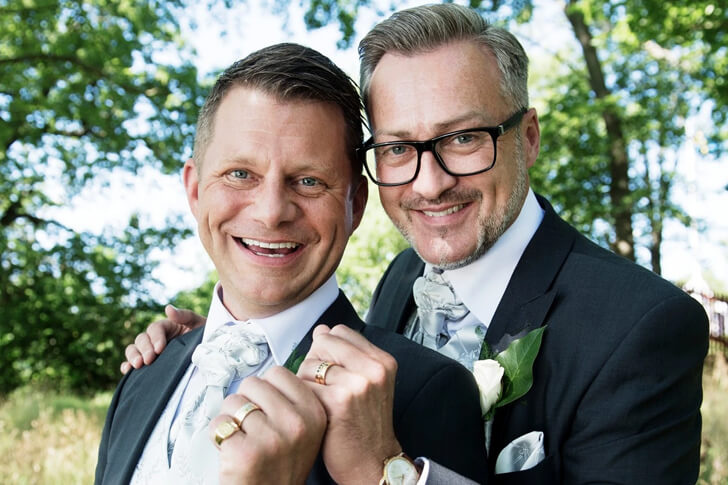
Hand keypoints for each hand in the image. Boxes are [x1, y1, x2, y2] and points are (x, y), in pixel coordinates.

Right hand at [120, 304, 205, 373]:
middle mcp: (156, 337)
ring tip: (137, 365)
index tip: (160, 349)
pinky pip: (131, 363)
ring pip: (134, 349)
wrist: (211, 355)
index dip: (155, 338)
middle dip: (144, 349)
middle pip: (142, 339)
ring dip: (133, 356)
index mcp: (168, 326)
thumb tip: (168, 308)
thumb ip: (185, 315)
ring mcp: (151, 350)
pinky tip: (126, 371)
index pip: (155, 329)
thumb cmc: (206, 337)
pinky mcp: (148, 364)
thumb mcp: (199, 324)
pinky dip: (126, 365)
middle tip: (149, 360)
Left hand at [209, 366, 326, 484]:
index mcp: (314, 413)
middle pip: (254, 383)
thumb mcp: (305, 431)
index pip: (278, 373)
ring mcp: (272, 437)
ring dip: (231, 418)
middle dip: (247, 401)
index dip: (265, 391)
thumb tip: (265, 378)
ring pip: (234, 401)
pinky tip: (232, 449)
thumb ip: (292, 402)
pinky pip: (219, 423)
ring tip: (244, 438)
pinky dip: (218, 434)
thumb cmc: (281, 467)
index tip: (267, 408)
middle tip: (254, 427)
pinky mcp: (246, 452)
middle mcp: (297, 423)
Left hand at [298, 325, 402, 484]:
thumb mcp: (367, 383)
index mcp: (382, 360)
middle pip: (323, 342)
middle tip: (325, 387)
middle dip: (315, 362)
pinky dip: (304, 400)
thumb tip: (321, 330)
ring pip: (310, 364)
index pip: (340, 331)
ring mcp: (358, 384)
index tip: (332, 369)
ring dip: (307, 383)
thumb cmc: (365, 424)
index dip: (328, 348)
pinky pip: (304, 386)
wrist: (372, 461)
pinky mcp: (339, 401)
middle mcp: (374, 369)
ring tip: (322, 401)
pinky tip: (318, 412)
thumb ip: (346, 354)